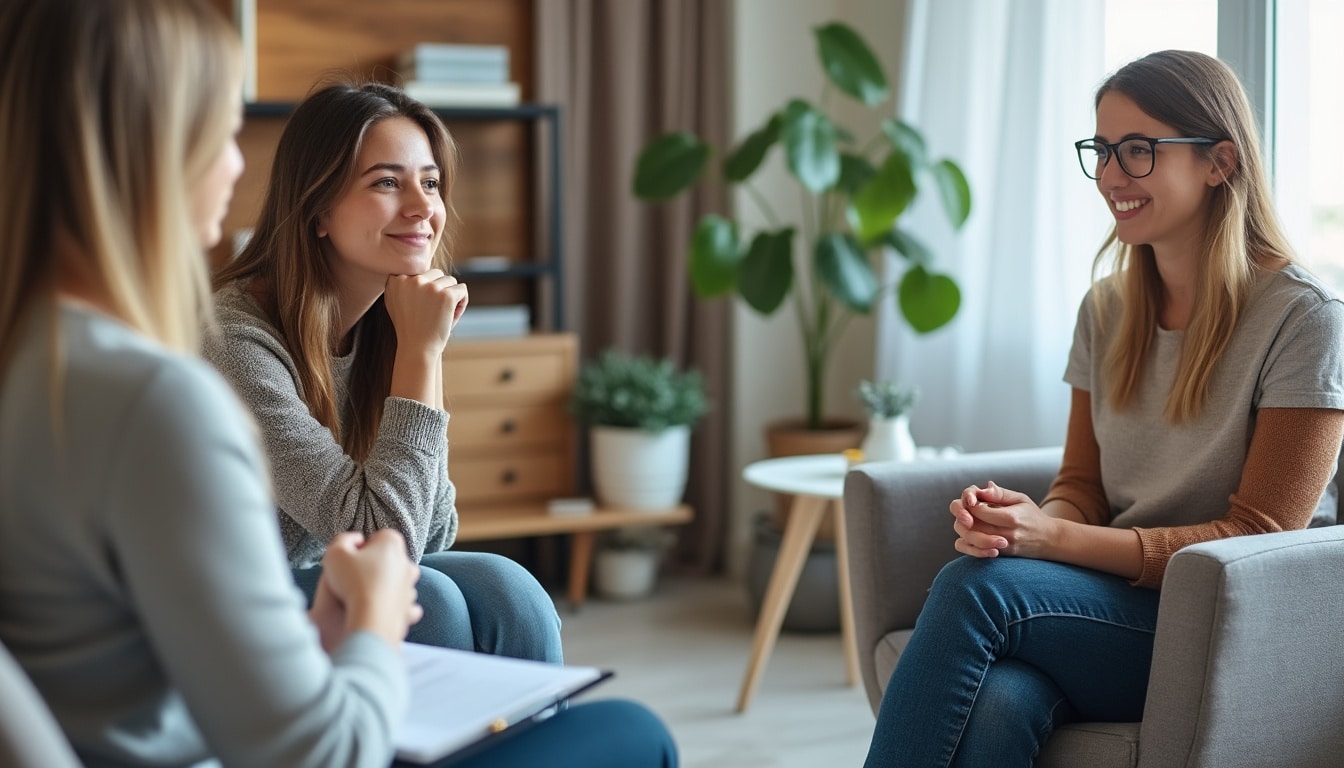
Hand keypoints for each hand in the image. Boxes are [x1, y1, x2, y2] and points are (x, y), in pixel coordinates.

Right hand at [314, 530, 422, 649]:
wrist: (370, 620)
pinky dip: (392, 607)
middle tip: (353, 577)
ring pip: (395, 581)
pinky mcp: (409, 608)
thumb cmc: (352, 583)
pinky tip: (377, 609)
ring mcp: (410, 586)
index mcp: (392, 543)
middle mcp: (407, 562)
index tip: (350, 560)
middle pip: (388, 559)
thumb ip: (343, 540)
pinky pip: (402, 604)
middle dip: (373, 565)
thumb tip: (356, 539)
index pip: (378, 537)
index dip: (361, 547)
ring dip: (382, 586)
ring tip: (362, 595)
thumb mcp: (335, 553)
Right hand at [383, 269, 468, 354]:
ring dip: (451, 295)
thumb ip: (402, 285)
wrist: (417, 349)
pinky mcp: (446, 295)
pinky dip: (462, 302)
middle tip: (436, 311)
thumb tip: (415, 268)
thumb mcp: (396, 303)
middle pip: (436, 274)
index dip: (426, 290)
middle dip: (440, 290)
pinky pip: (462, 289)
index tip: (422, 308)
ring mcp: (430, 287)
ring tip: (444, 314)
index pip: (421, 273)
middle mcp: (412, 280)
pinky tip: (453, 315)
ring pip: (450, 281)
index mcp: (396, 279)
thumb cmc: (409, 329)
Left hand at [949, 481, 1058, 558]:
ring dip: (964, 527)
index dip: (969, 502)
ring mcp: (1002, 547)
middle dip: (964, 514)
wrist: (1049, 540)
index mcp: (1011, 517)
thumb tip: (982, 488)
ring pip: (969, 538)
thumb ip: (999, 493)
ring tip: (970, 519)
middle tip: (967, 508)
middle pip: (971, 525)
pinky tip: (972, 533)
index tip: (973, 499)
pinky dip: (966, 543)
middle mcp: (1006, 534)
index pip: (978, 510)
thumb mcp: (1020, 499)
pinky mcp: (999, 556)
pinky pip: (973, 552)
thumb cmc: (1032, 516)